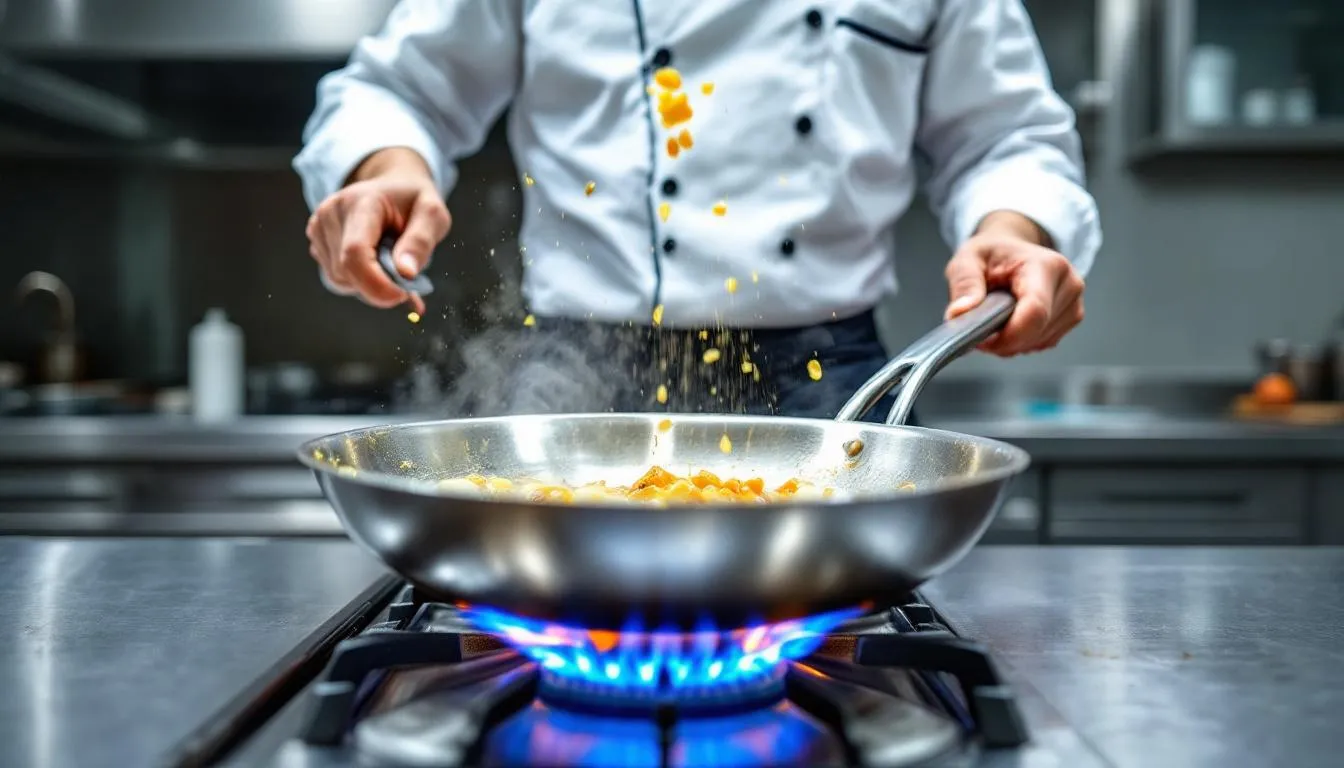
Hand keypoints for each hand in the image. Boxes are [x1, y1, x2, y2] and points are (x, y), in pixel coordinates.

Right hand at [305, 148, 450, 313]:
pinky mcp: (316, 240)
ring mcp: (319, 226)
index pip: (355, 253)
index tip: (401, 295)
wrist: (393, 188)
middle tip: (404, 273)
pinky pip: (335, 277)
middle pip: (346, 272)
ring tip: (388, 260)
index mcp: (361, 202)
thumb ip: (421, 242)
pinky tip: (373, 263)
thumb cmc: (414, 203)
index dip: (375, 284)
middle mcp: (332, 212)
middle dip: (377, 285)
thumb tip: (406, 273)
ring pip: (338, 279)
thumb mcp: (432, 215)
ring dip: (368, 283)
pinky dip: (357, 281)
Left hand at [943, 212, 1084, 356]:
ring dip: (1013, 342)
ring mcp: (1073, 302)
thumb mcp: (966, 260)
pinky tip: (1012, 323)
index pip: (1035, 312)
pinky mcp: (1072, 317)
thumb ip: (964, 284)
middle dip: (1004, 340)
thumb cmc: (992, 254)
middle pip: (1036, 332)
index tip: (982, 340)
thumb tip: (959, 313)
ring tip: (997, 319)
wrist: (1010, 250)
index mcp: (1045, 265)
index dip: (1007, 335)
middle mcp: (1068, 283)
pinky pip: (1044, 343)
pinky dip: (1024, 342)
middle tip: (981, 327)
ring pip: (1039, 342)